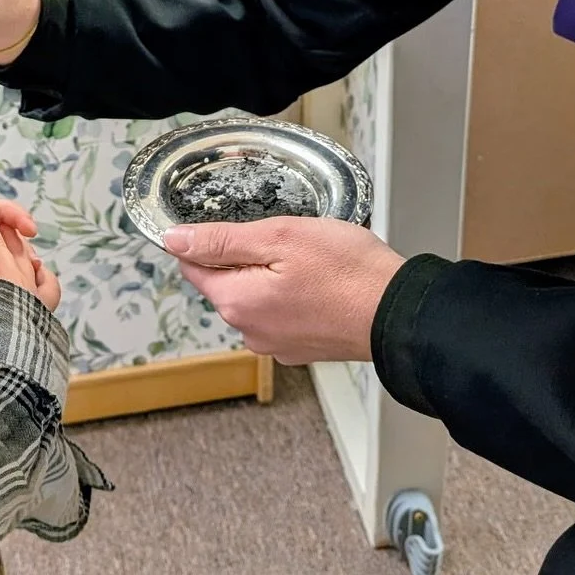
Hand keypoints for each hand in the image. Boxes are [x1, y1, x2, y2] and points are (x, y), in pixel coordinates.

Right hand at [0, 218, 61, 312]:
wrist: (4, 363)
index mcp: (5, 275)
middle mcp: (25, 283)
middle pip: (14, 252)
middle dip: (5, 236)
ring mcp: (36, 298)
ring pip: (31, 265)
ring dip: (22, 252)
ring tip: (15, 244)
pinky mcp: (43, 314)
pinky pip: (49, 287)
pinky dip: (45, 275)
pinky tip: (39, 269)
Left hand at [163, 217, 404, 363]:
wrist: (400, 313)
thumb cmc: (347, 270)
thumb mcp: (279, 236)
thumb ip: (222, 240)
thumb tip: (175, 240)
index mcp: (236, 303)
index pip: (194, 267)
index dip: (208, 240)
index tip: (238, 225)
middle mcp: (250, 332)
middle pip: (226, 284)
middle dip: (247, 257)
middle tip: (287, 239)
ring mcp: (277, 344)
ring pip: (256, 298)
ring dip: (271, 276)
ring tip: (310, 261)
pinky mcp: (302, 348)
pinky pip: (282, 314)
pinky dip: (293, 296)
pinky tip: (320, 284)